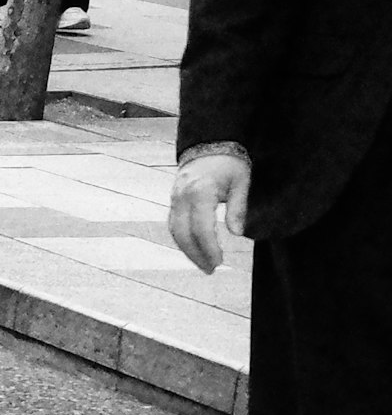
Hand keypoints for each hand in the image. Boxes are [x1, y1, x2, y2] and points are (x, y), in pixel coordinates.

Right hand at [168, 150, 249, 273]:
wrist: (209, 145)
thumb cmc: (230, 163)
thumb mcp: (241, 182)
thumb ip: (238, 208)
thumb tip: (237, 234)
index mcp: (200, 192)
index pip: (201, 229)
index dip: (209, 249)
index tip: (220, 262)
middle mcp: (182, 198)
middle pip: (184, 235)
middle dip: (196, 255)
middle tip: (211, 269)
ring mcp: (174, 199)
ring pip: (175, 232)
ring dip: (188, 251)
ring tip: (203, 264)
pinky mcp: (173, 201)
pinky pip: (173, 226)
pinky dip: (183, 240)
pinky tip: (194, 249)